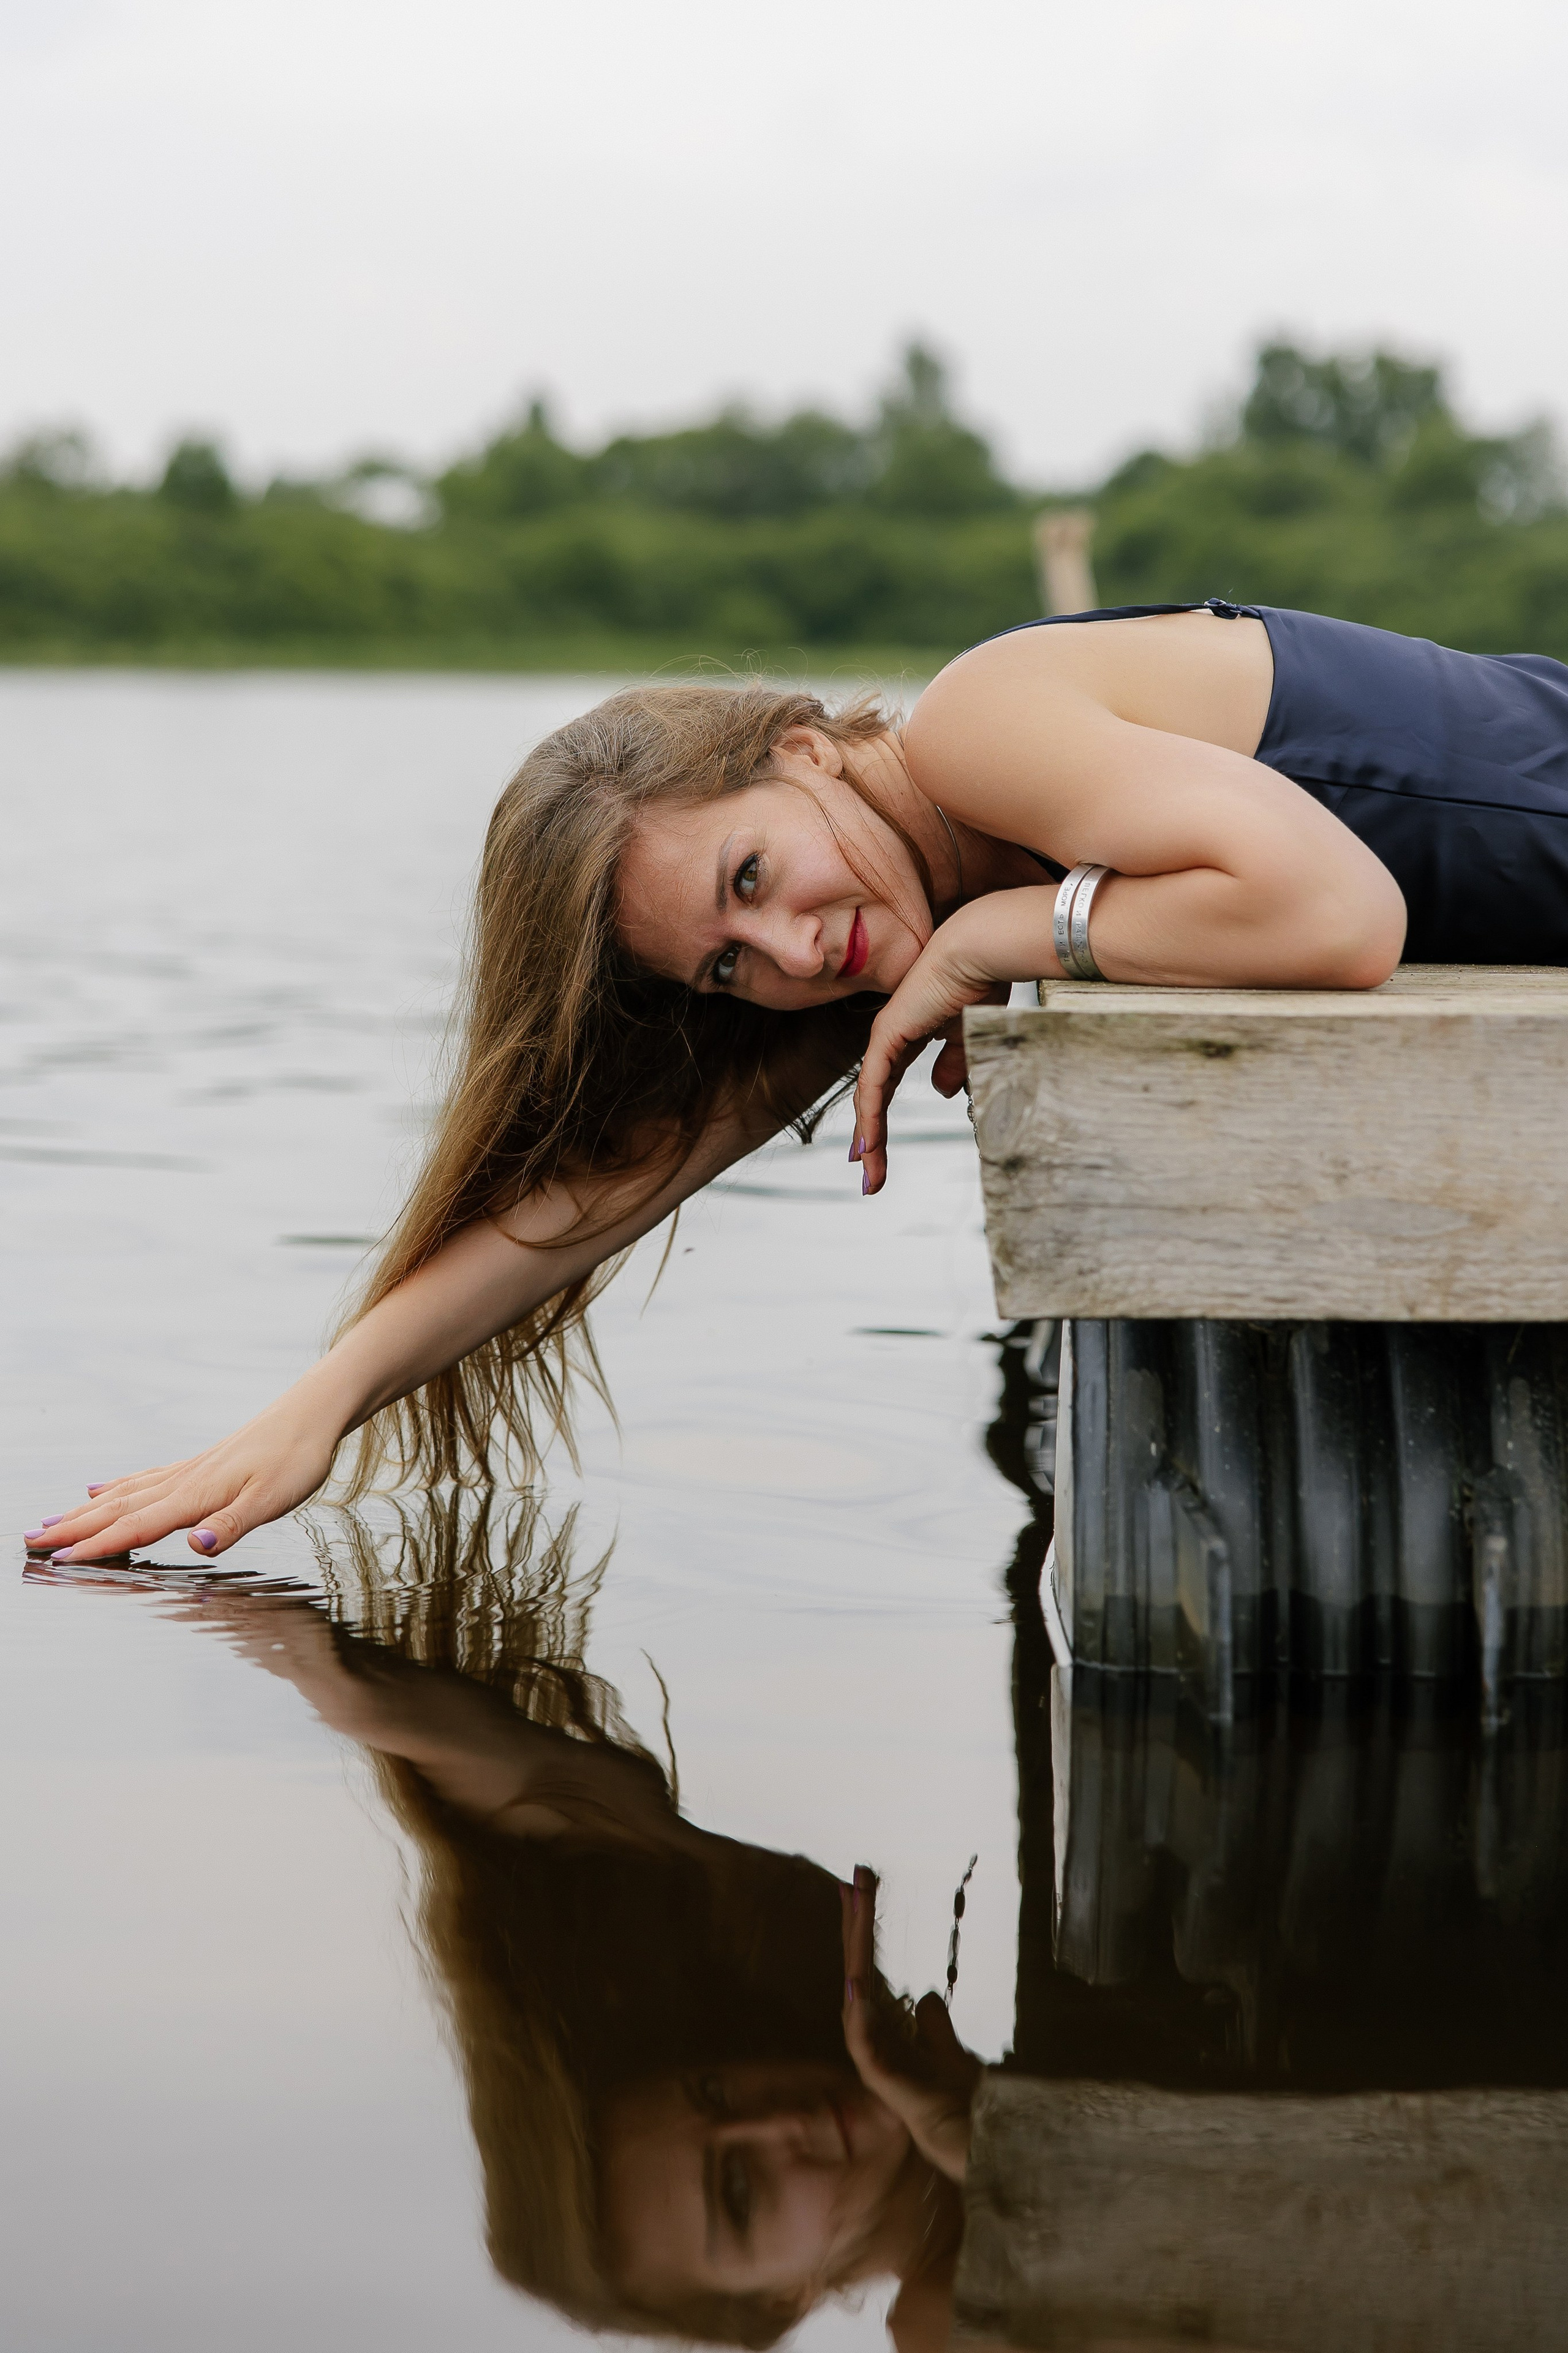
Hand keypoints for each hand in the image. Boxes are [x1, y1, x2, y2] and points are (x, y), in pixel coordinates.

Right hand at [24, 1402, 338, 1565]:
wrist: (312, 1414)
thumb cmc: (297, 1458)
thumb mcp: (275, 1498)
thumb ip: (233, 1524)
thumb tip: (196, 1546)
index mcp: (196, 1495)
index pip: (136, 1526)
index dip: (97, 1547)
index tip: (59, 1563)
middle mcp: (183, 1482)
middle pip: (116, 1509)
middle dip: (73, 1529)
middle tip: (32, 1543)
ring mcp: (187, 1471)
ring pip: (123, 1493)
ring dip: (84, 1510)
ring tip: (52, 1522)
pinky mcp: (198, 1465)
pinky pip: (143, 1479)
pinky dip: (115, 1486)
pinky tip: (97, 1488)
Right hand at [840, 1865, 980, 2183]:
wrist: (981, 2151)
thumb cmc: (963, 2107)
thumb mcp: (951, 2054)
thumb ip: (935, 2029)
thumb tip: (923, 1997)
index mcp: (891, 2032)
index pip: (869, 1967)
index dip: (863, 1927)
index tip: (860, 1884)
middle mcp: (879, 2042)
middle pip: (861, 1971)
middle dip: (857, 1924)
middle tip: (854, 1876)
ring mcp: (880, 2063)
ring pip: (858, 1997)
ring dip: (855, 1952)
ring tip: (852, 1909)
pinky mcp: (889, 2085)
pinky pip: (866, 2046)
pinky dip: (859, 2015)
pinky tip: (855, 1984)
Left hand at [850, 911, 1009, 1194]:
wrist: (980, 950)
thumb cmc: (982, 981)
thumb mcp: (970, 1035)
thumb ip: (954, 1062)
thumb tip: (942, 1091)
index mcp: (909, 1034)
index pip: (889, 1085)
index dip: (882, 1120)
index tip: (877, 1154)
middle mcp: (891, 1037)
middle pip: (874, 1099)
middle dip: (872, 1141)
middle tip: (870, 1179)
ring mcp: (885, 1036)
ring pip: (870, 1099)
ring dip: (870, 1140)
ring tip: (869, 1176)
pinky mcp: (887, 1035)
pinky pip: (873, 1086)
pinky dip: (869, 1117)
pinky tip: (867, 1145)